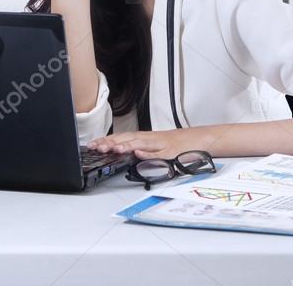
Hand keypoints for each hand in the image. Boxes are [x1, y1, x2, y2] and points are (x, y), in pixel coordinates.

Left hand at [88, 128, 203, 159]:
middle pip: (128, 138)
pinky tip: (138, 153)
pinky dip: (148, 153)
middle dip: (111, 143)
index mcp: (145, 138)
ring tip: (113, 149)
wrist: (200, 140)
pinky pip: (158, 154)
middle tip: (96, 147)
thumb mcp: (155, 147)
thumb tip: (125, 154)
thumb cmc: (178, 145)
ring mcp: (161, 145)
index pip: (122, 137)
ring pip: (140, 144)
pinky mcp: (171, 153)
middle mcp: (151, 139)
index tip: (92, 144)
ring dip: (126, 146)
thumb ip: (141, 150)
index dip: (106, 140)